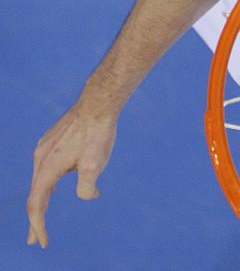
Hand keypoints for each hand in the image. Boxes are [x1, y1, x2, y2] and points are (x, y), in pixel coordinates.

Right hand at [26, 103, 116, 247]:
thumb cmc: (97, 134)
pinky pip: (46, 167)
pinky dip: (47, 183)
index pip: (36, 204)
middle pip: (35, 195)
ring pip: (40, 180)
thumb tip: (89, 195)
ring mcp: (45, 148)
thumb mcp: (94, 164)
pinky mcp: (53, 141)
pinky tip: (56, 184)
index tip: (42, 242)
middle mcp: (40, 158)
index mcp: (47, 167)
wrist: (98, 104)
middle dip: (35, 220)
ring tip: (41, 217)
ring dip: (41, 201)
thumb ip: (86, 186)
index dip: (38, 225)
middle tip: (37, 239)